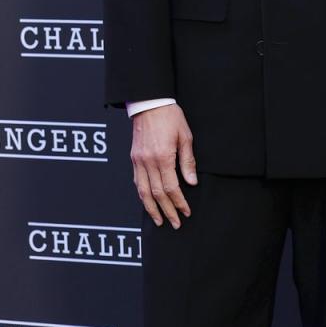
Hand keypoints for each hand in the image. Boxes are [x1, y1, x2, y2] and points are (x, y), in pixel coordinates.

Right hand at [130, 104, 196, 227]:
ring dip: (151, 208)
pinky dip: (143, 195)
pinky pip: (137, 182)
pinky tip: (148, 202)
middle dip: (167, 211)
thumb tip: (191, 182)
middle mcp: (148, 161)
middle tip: (175, 223)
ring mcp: (138, 161)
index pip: (172, 187)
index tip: (186, 211)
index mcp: (163, 157)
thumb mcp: (185, 136)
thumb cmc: (170, 117)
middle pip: (157, 194)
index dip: (179, 202)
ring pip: (143, 191)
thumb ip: (188, 161)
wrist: (149, 103)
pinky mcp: (134, 158)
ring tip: (159, 220)